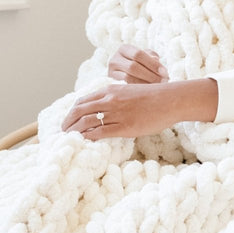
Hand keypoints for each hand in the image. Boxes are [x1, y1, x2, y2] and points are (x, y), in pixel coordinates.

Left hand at [61, 79, 217, 139]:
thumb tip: (105, 108)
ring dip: (75, 131)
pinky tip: (84, 142)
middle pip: (79, 111)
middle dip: (68, 122)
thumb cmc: (152, 97)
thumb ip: (115, 98)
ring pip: (86, 122)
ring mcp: (116, 113)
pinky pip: (100, 132)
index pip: (82, 101)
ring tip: (70, 138)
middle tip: (63, 131)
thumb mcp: (129, 92)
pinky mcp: (124, 127)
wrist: (169, 100)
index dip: (72, 112)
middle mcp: (109, 100)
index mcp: (109, 90)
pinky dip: (88, 137)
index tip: (68, 120)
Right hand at [107, 45, 168, 83]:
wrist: (123, 70)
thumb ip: (152, 58)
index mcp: (125, 48)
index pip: (139, 54)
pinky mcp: (112, 81)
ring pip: (128, 77)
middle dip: (150, 75)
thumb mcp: (146, 56)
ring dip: (145, 83)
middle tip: (163, 82)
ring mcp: (112, 70)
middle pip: (133, 67)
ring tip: (157, 86)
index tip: (165, 72)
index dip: (152, 64)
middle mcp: (115, 58)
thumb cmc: (139, 62)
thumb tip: (157, 62)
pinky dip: (138, 88)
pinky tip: (148, 90)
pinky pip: (126, 85)